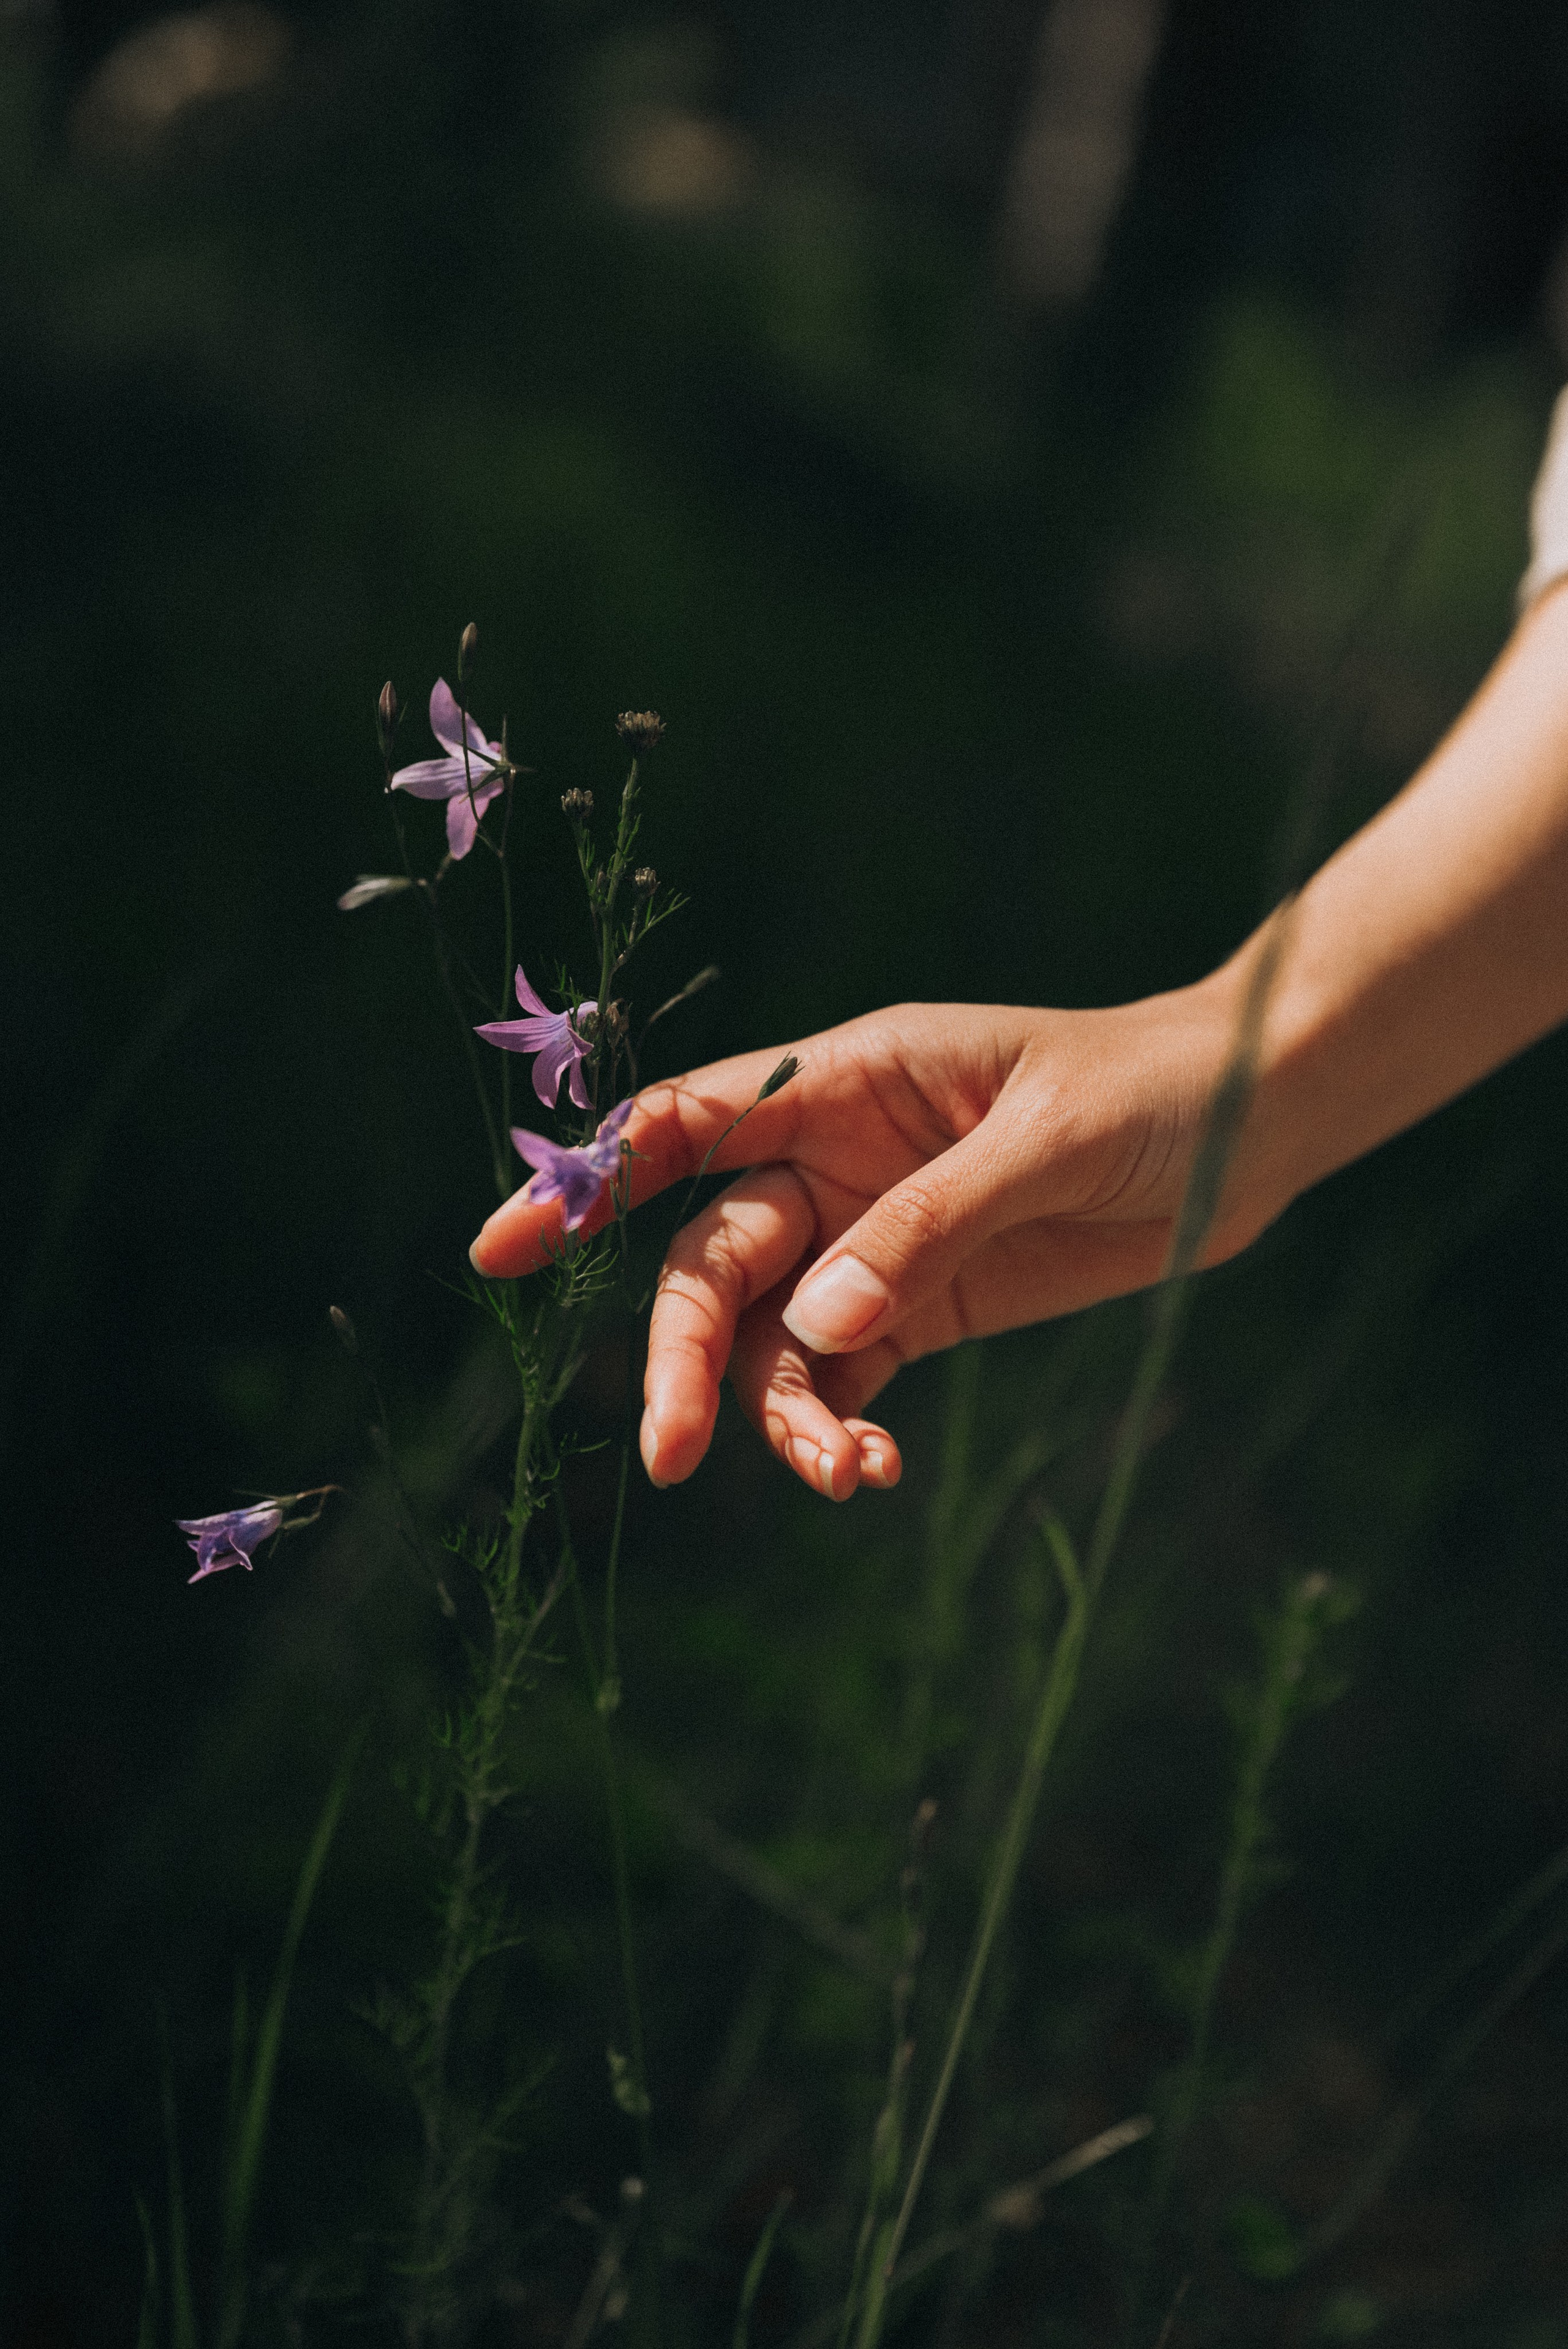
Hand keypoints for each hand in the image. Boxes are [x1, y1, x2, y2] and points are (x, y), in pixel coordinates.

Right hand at [469, 976, 1264, 1499]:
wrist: (1248, 1126)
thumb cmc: (1149, 1091)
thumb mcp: (1045, 1139)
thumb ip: (929, 1221)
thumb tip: (820, 1320)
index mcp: (841, 1082)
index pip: (683, 1126)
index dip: (586, 1180)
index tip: (503, 1247)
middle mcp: (833, 1164)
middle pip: (714, 1263)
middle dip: (688, 1355)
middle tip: (675, 1453)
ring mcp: (870, 1242)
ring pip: (771, 1339)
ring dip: (777, 1414)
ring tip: (845, 1470)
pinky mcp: (919, 1308)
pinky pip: (843, 1378)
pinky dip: (841, 1427)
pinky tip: (874, 1465)